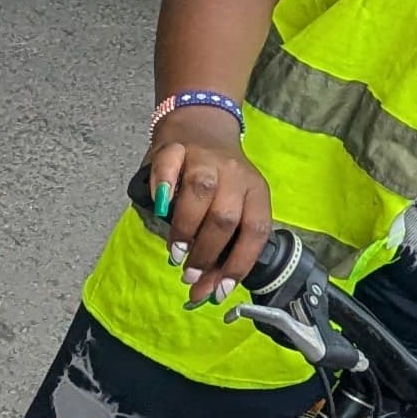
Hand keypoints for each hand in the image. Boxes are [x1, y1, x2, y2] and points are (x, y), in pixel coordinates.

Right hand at [144, 108, 274, 298]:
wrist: (202, 123)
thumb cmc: (217, 179)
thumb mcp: (231, 207)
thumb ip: (222, 248)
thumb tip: (207, 294)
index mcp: (255, 191)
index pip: (256, 231)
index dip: (239, 263)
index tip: (220, 290)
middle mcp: (235, 174)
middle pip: (226, 217)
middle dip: (207, 253)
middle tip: (190, 275)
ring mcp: (206, 158)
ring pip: (200, 192)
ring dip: (187, 229)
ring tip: (177, 253)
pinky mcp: (176, 147)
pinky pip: (169, 165)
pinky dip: (163, 188)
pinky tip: (160, 208)